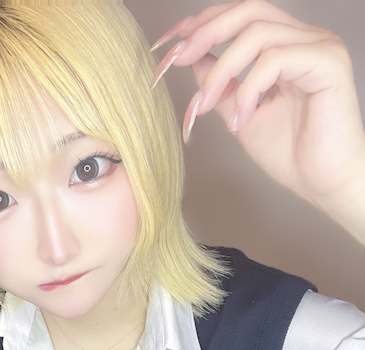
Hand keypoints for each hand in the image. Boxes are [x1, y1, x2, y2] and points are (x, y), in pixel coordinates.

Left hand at [152, 1, 364, 236]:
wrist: (324, 184)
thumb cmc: (291, 154)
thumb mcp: (240, 114)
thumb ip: (221, 86)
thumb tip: (192, 59)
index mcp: (285, 46)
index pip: (242, 15)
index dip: (203, 22)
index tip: (169, 43)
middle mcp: (304, 39)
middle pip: (249, 10)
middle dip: (206, 31)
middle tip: (176, 58)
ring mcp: (319, 48)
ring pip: (257, 33)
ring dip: (221, 68)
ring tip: (206, 104)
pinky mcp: (329, 64)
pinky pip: (276, 59)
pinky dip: (249, 88)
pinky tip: (241, 118)